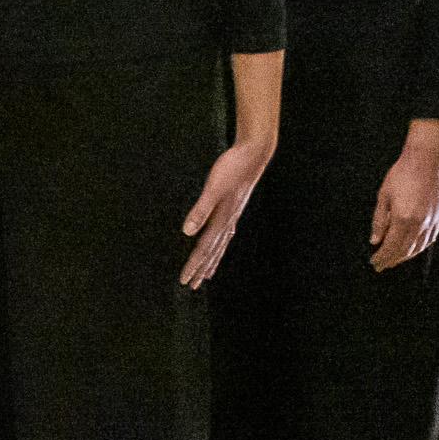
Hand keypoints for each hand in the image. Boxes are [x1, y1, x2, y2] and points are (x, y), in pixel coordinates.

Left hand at [180, 139, 274, 288]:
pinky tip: (220, 244)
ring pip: (220, 245)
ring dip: (212, 260)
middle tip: (192, 286)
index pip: (204, 249)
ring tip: (206, 274)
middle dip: (202, 269)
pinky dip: (220, 244)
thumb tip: (187, 233)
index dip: (194, 266)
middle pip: (213, 252)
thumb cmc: (233, 169)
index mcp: (222, 220)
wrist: (253, 154)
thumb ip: (200, 211)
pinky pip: (225, 233)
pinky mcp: (234, 207)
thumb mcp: (213, 189)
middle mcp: (229, 222)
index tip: (184, 281)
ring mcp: (233, 215)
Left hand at [369, 149, 438, 272]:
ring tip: (395, 259)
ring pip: (419, 248)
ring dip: (406, 257)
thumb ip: (379, 221)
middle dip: (392, 260)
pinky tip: (414, 248)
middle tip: (382, 265)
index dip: (382, 257)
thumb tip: (375, 240)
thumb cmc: (403, 173)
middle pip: (405, 251)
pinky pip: (430, 240)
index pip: (391, 247)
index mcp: (404, 219)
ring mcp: (432, 221)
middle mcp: (420, 224)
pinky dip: (421, 248)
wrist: (427, 161)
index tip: (375, 263)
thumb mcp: (383, 196)